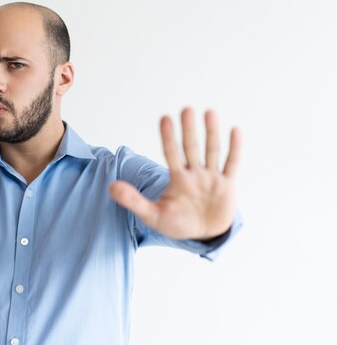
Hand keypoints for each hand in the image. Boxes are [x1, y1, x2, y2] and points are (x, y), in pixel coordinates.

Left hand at [109, 108, 240, 239]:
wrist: (201, 235)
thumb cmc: (176, 222)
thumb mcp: (152, 214)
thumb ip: (133, 200)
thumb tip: (110, 187)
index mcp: (176, 178)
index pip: (170, 153)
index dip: (168, 137)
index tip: (164, 118)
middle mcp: (194, 173)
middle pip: (191, 148)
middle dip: (189, 130)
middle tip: (186, 109)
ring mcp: (211, 178)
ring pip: (212, 152)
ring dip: (211, 133)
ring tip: (209, 112)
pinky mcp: (227, 186)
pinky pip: (231, 164)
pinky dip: (234, 149)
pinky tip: (235, 130)